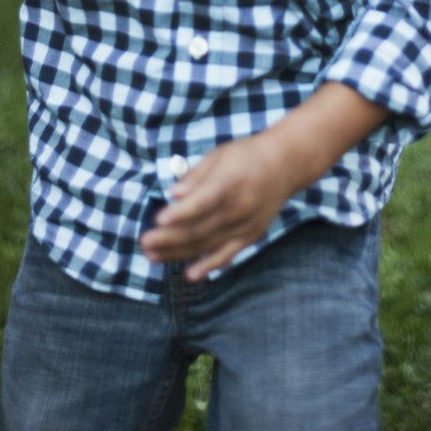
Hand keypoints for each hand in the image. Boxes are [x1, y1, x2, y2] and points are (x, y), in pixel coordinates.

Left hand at [140, 134, 293, 281]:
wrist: (286, 165)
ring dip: (179, 253)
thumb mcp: (219, 155)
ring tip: (152, 256)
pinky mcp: (251, 236)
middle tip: (144, 242)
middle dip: (170, 238)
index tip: (158, 220)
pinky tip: (190, 275)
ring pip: (208, 245)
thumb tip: (173, 194)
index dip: (181, 213)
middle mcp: (240, 207)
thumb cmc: (246, 155)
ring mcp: (246, 226)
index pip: (203, 201)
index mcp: (230, 182)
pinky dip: (209, 266)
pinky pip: (227, 255)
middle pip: (201, 228)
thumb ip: (195, 176)